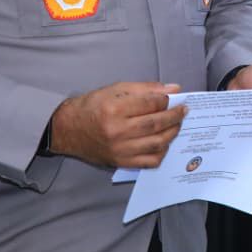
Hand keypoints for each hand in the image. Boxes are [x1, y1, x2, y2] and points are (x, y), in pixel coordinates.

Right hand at [50, 81, 186, 167]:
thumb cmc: (92, 106)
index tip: (174, 97)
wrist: (68, 130)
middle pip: (156, 124)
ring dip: (172, 133)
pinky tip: (165, 142)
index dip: (166, 100)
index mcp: (114, 109)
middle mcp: (117, 131)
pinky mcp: (121, 162)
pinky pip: (149, 161)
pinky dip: (162, 152)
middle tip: (184, 110)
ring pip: (156, 143)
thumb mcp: (115, 89)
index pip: (150, 104)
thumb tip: (173, 88)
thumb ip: (145, 89)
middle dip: (174, 116)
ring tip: (176, 124)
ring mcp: (120, 150)